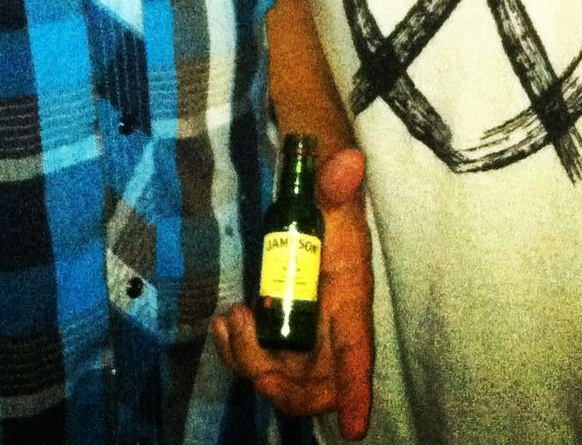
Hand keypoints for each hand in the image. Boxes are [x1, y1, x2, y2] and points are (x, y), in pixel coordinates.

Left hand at [212, 145, 372, 439]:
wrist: (309, 184)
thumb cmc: (324, 189)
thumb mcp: (328, 182)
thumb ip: (335, 179)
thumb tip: (349, 162)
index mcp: (349, 293)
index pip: (357, 349)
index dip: (357, 389)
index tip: (355, 429)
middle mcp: (331, 321)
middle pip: (316, 382)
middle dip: (279, 380)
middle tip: (243, 338)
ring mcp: (305, 327)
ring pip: (285, 378)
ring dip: (251, 363)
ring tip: (229, 319)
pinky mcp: (281, 325)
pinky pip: (262, 361)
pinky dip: (238, 352)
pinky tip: (224, 320)